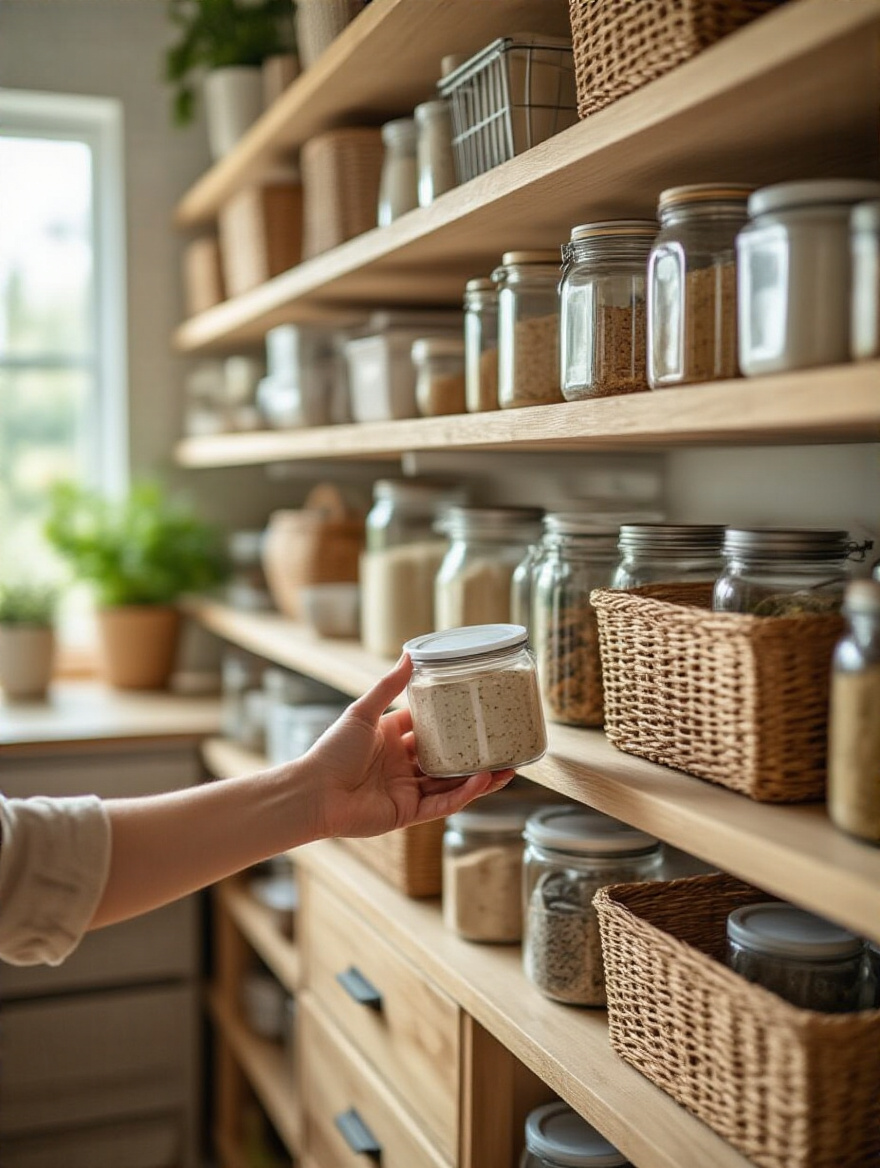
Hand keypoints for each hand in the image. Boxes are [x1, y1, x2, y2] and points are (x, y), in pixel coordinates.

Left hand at [306, 654, 514, 838]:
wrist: (314, 792)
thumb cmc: (332, 751)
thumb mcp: (362, 712)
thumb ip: (388, 686)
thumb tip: (409, 654)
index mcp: (391, 739)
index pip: (429, 728)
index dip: (453, 721)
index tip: (478, 710)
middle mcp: (402, 765)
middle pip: (447, 758)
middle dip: (474, 754)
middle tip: (502, 743)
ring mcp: (407, 790)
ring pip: (451, 783)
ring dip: (479, 777)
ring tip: (508, 766)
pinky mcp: (408, 813)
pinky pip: (442, 803)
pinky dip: (463, 793)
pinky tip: (483, 781)